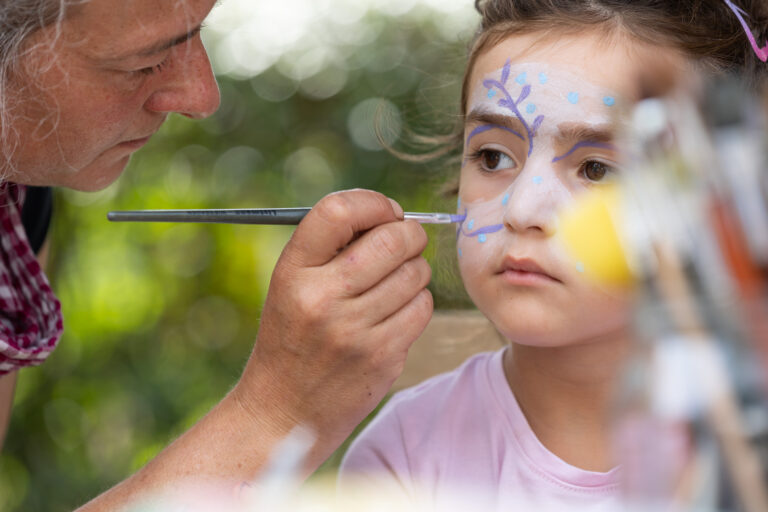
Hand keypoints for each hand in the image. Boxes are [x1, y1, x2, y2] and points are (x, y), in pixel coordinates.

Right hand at [234, 189, 432, 450]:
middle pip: (393, 239)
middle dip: (409, 233)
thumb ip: (332, 248)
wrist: (284, 411)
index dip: (373, 202)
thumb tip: (393, 215)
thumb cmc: (293, 337)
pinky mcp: (383, 358)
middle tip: (406, 240)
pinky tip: (396, 311)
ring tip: (395, 281)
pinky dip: (418, 301)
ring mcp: (355, 331)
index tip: (386, 212)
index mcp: (292, 272)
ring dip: (415, 269)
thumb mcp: (290, 286)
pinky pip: (423, 307)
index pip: (338, 211)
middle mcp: (322, 299)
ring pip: (416, 273)